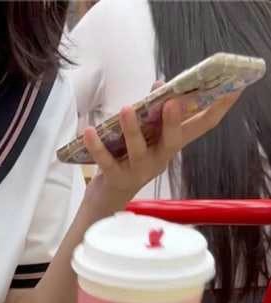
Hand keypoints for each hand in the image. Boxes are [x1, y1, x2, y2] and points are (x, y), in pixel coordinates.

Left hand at [85, 90, 240, 206]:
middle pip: (172, 140)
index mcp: (171, 145)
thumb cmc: (129, 159)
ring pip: (138, 150)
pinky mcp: (115, 179)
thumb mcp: (147, 135)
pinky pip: (106, 161)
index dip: (217, 109)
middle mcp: (160, 159)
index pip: (200, 127)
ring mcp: (138, 171)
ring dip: (132, 129)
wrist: (107, 200)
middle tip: (171, 101)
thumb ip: (153, 110)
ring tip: (126, 108)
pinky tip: (89, 130)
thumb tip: (160, 84)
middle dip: (172, 121)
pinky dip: (97, 146)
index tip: (232, 89)